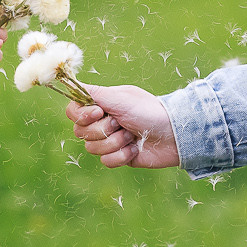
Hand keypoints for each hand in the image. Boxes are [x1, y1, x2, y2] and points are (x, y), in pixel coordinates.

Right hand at [65, 83, 179, 168]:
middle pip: (80, 132)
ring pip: (92, 149)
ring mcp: (109, 140)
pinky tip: (135, 148)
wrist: (173, 134)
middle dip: (102, 130)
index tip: (98, 112)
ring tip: (132, 136)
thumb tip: (72, 85)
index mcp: (101, 104)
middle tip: (122, 123)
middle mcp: (102, 121)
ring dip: (114, 143)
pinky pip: (106, 161)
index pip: (73, 111)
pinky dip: (121, 156)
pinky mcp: (118, 156)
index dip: (81, 115)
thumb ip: (94, 93)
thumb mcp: (120, 98)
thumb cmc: (148, 111)